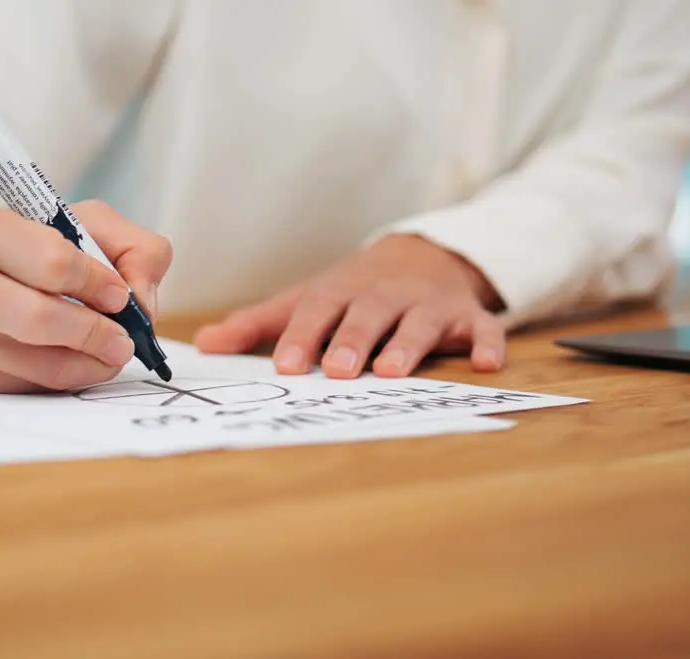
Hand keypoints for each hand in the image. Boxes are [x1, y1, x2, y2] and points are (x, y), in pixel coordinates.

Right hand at [0, 200, 171, 391]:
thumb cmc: (29, 253)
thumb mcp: (82, 225)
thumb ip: (133, 248)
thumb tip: (144, 305)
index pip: (52, 262)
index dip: (98, 282)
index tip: (120, 294)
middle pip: (41, 319)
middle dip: (98, 332)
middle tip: (124, 339)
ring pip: (45, 365)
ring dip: (94, 364)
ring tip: (110, 352)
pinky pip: (36, 388)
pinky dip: (72, 378)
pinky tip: (77, 360)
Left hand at [193, 234, 504, 377]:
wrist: (423, 255)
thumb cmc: (352, 291)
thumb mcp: (306, 300)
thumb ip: (257, 326)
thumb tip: (203, 345)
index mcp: (340, 293)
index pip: (315, 312)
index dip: (301, 338)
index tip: (286, 365)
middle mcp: (382, 296)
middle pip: (365, 316)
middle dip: (351, 341)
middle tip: (336, 371)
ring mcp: (426, 305)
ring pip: (417, 323)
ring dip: (406, 346)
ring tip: (391, 372)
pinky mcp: (467, 317)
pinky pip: (482, 329)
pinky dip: (486, 344)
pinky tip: (485, 363)